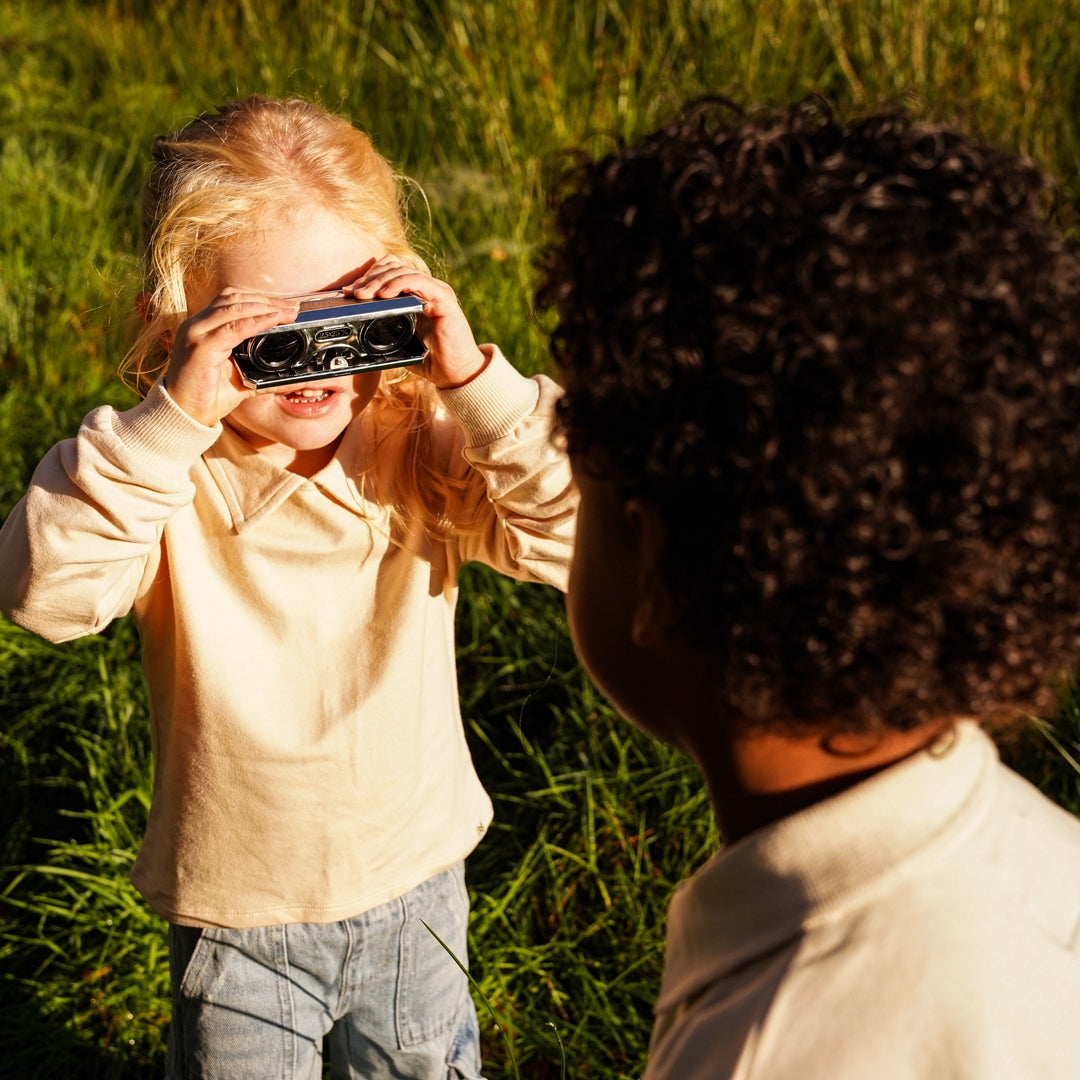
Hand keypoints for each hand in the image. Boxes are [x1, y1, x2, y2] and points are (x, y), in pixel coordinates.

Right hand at [164, 289, 299, 425]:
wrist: (185, 414)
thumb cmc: (209, 396)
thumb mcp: (243, 380)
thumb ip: (266, 375)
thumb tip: (295, 379)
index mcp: (205, 327)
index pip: (233, 301)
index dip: (261, 300)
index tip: (286, 306)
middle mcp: (198, 325)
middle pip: (235, 299)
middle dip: (267, 301)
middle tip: (293, 308)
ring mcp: (196, 333)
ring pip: (234, 308)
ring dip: (264, 308)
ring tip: (287, 313)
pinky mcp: (200, 348)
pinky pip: (232, 329)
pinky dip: (255, 323)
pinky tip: (272, 321)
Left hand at [344, 261, 487, 388]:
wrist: (456, 374)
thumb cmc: (434, 360)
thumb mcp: (401, 344)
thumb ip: (385, 334)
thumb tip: (360, 333)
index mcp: (417, 296)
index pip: (391, 271)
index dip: (370, 277)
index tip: (351, 292)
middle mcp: (427, 289)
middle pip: (394, 267)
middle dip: (370, 278)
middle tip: (353, 292)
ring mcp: (437, 291)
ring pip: (403, 271)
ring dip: (380, 281)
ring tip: (364, 294)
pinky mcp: (444, 298)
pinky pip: (418, 281)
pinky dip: (399, 284)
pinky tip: (385, 294)